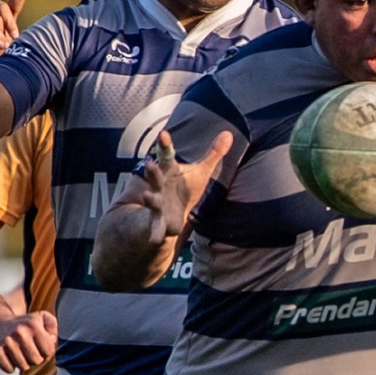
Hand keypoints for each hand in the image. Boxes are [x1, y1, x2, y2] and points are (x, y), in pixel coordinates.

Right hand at [0, 310, 57, 373]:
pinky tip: (9, 356)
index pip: (49, 351)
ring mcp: (6, 341)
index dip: (47, 352)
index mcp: (33, 324)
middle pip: (37, 361)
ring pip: (24, 367)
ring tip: (20, 352)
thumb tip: (52, 341)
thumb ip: (53, 327)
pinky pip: (9, 369)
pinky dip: (10, 366)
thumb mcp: (41, 318)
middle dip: (36, 359)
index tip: (41, 348)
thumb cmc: (23, 324)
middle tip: (30, 351)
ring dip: (23, 363)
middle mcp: (20, 332)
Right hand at [115, 129, 232, 250]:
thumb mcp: (201, 171)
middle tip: (149, 164)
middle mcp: (160, 186)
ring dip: (150, 199)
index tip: (164, 134)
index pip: (165, 154)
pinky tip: (154, 241)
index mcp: (168, 171)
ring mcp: (157, 204)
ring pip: (152, 201)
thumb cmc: (184, 188)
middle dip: (152, 171)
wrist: (169, 214)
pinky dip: (155, 234)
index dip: (164, 144)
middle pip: (155, 177)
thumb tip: (229, 133)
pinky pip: (156, 229)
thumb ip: (214, 153)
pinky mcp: (159, 222)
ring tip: (146, 197)